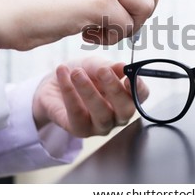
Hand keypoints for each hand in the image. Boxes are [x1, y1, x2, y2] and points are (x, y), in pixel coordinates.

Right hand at [0, 0, 163, 49]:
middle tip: (123, 20)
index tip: (129, 6)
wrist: (0, 9)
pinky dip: (112, 37)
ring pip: (145, 6)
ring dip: (129, 25)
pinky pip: (126, 27)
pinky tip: (87, 34)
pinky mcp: (97, 0)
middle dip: (145, 7)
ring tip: (101, 28)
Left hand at [32, 57, 148, 136]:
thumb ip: (107, 66)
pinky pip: (77, 114)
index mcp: (127, 96)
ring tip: (76, 72)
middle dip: (115, 89)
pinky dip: (70, 93)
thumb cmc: (82, 74)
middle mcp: (117, 115)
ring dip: (89, 91)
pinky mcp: (79, 129)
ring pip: (102, 115)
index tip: (128, 76)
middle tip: (102, 71)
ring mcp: (100, 126)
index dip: (138, 88)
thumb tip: (123, 66)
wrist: (53, 84)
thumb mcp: (95, 65)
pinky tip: (64, 75)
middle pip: (125, 109)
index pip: (141, 96)